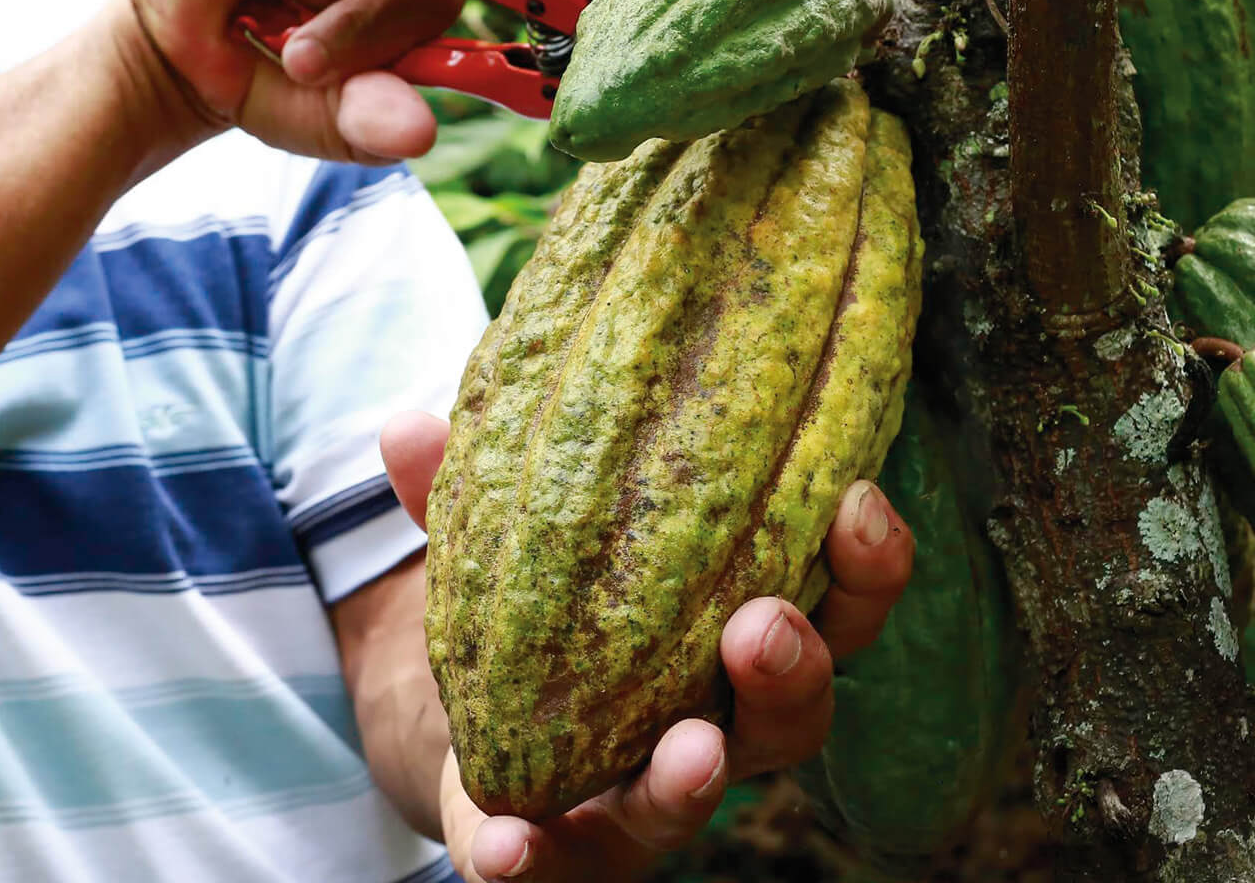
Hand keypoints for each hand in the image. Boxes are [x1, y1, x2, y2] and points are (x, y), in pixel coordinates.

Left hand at [379, 411, 915, 882]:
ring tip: (691, 750)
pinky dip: (531, 858)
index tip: (861, 502)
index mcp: (731, 636)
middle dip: (793, 671)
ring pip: (692, 799)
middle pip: (791, 716)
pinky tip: (507, 842)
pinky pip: (557, 868)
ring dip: (695, 777)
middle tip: (766, 624)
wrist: (470, 731)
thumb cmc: (536, 611)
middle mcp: (716, 728)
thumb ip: (465, 490)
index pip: (833, 604)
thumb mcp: (506, 536)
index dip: (864, 564)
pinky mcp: (567, 855)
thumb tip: (405, 429)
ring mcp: (646, 801)